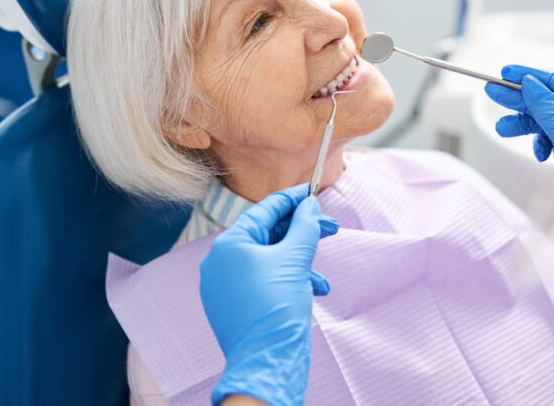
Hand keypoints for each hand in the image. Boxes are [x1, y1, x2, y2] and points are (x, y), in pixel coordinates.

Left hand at [200, 184, 337, 405]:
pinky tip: (312, 292)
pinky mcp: (236, 305)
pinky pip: (265, 281)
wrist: (266, 361)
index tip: (313, 191)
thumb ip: (304, 227)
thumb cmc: (276, 307)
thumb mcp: (295, 259)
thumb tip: (309, 206)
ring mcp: (226, 285)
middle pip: (268, 235)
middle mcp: (222, 262)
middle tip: (331, 228)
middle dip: (302, 234)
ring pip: (270, 261)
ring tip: (321, 275)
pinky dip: (290, 282)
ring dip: (300, 262)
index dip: (293, 199)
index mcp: (229, 245)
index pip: (264, 210)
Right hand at [484, 65, 553, 161]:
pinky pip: (548, 139)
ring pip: (545, 122)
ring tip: (502, 128)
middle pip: (549, 102)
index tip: (508, 73)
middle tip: (493, 92)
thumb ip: (548, 110)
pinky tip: (538, 154)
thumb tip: (531, 85)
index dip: (532, 77)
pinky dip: (538, 144)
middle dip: (520, 99)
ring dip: (523, 124)